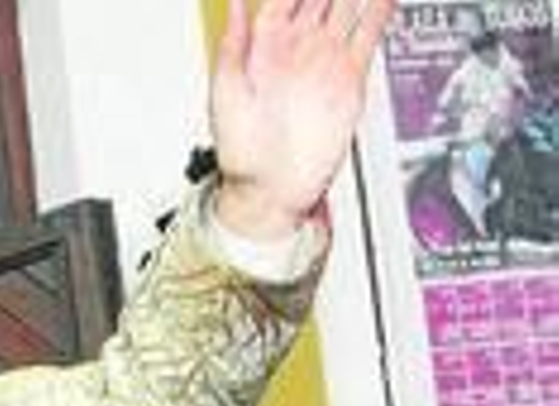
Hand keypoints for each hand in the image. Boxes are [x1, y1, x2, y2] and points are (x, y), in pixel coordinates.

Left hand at [211, 0, 397, 239]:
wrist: (270, 189)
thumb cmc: (241, 151)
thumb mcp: (224, 93)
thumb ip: (232, 45)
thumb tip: (235, 5)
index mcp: (264, 48)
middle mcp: (297, 49)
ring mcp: (324, 61)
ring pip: (348, 7)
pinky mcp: (349, 79)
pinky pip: (367, 36)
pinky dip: (378, 11)